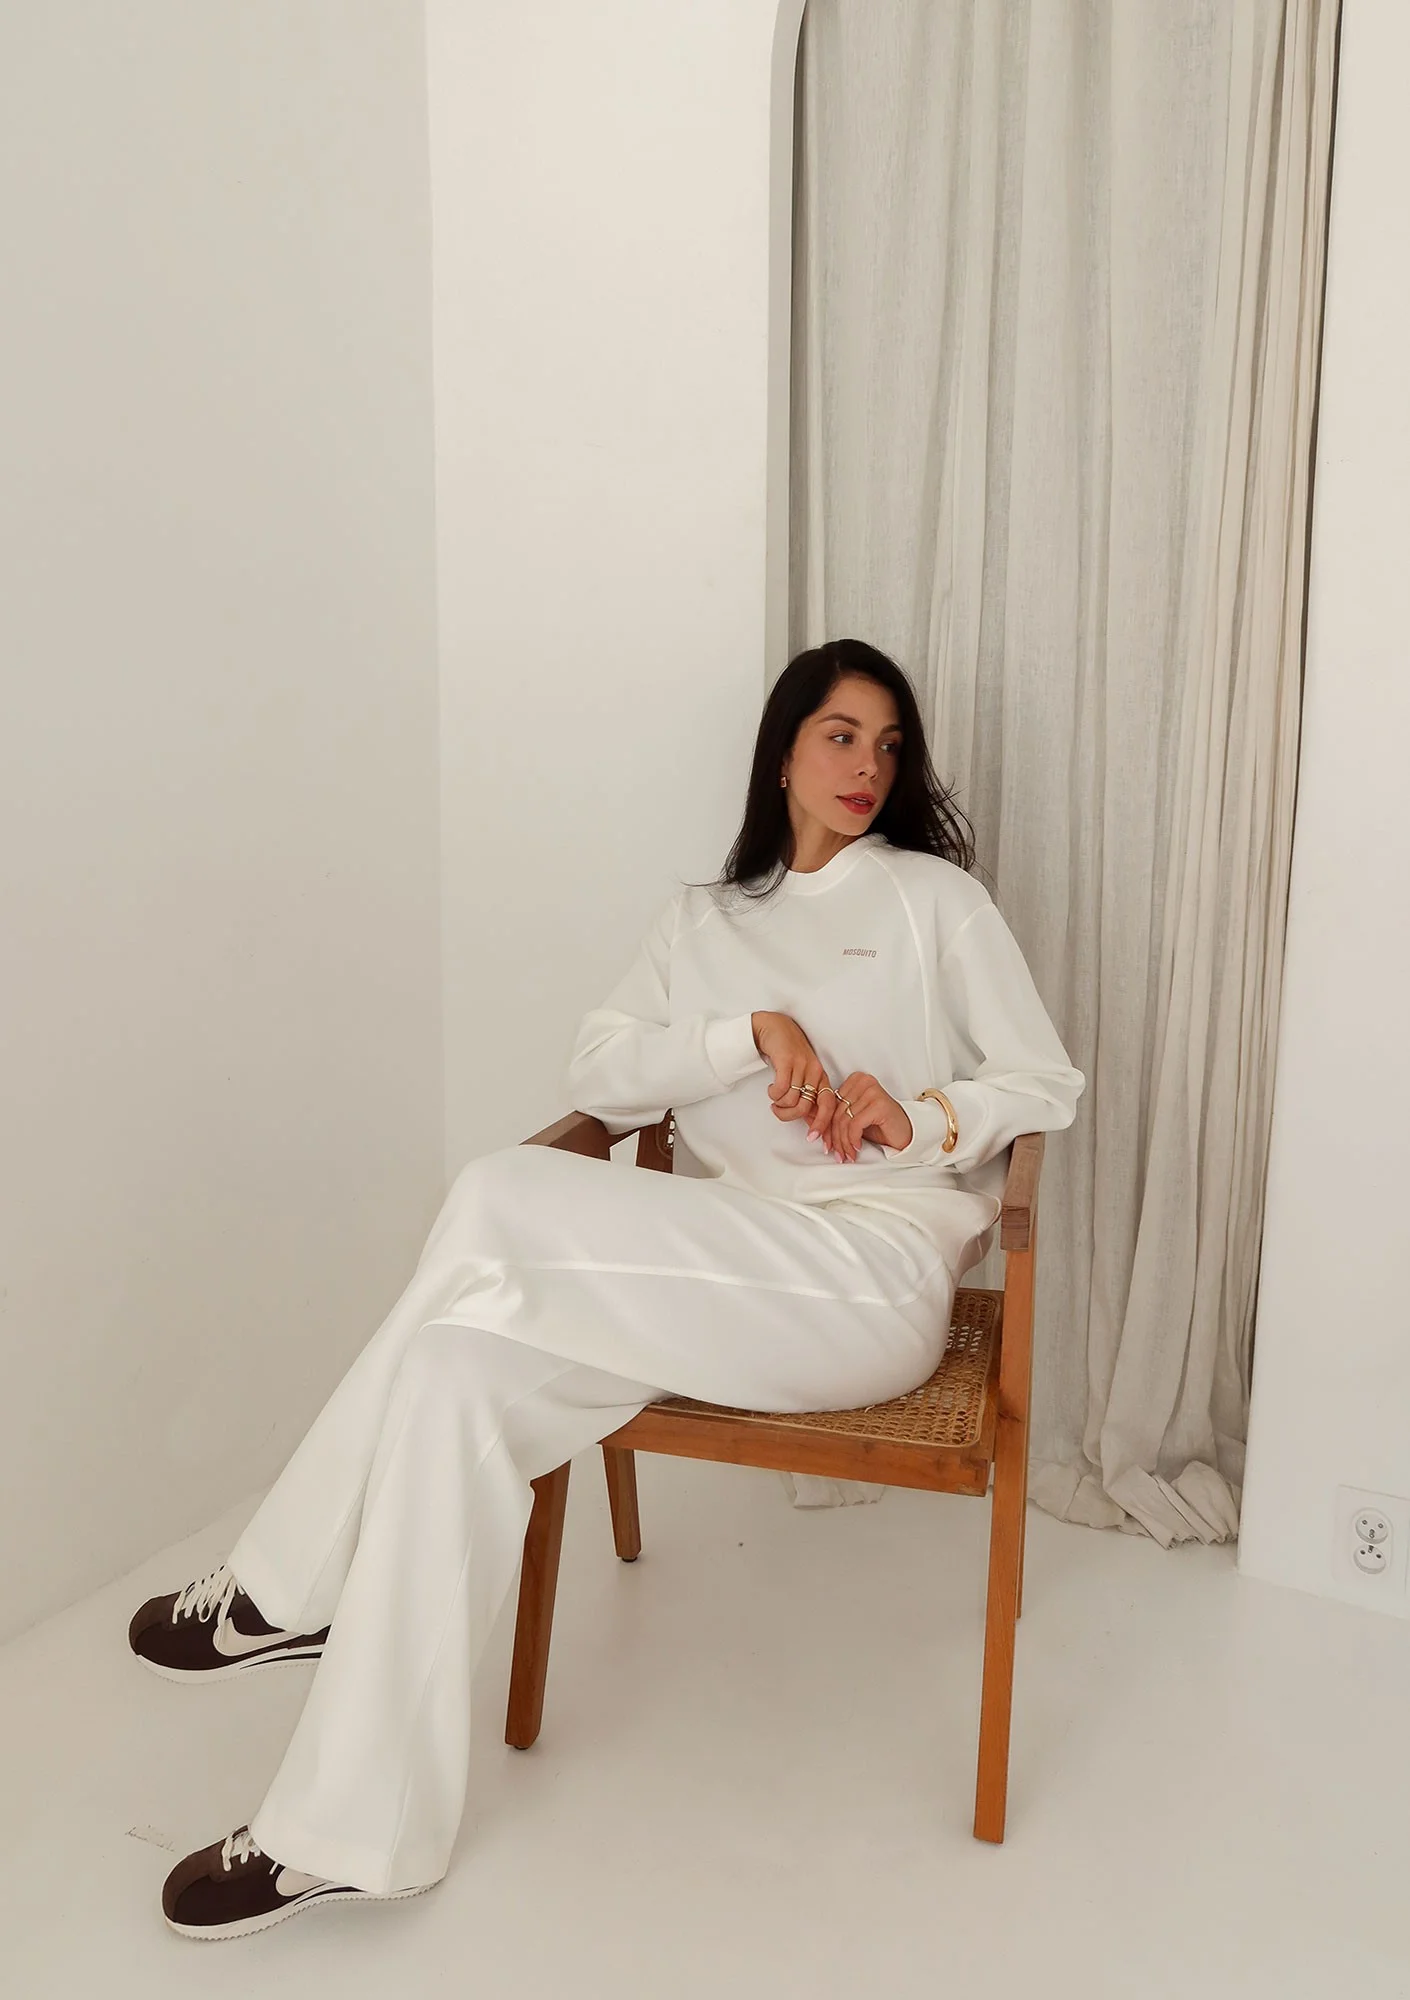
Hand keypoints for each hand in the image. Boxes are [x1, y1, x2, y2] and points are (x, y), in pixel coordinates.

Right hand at [752, 1013, 834, 1140]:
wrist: (775, 1028)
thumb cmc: (788, 1055)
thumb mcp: (801, 1076)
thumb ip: (807, 1097)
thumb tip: (809, 1122)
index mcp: (821, 1077)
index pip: (828, 1106)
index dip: (821, 1124)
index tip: (812, 1139)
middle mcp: (815, 1072)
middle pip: (806, 1107)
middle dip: (789, 1116)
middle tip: (778, 1111)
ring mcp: (802, 1065)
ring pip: (792, 1100)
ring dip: (778, 1104)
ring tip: (773, 1097)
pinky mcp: (787, 1060)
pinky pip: (781, 1089)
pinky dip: (773, 1094)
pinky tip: (771, 1089)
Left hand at [811, 1071, 913, 1162]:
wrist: (906, 1132)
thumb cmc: (880, 1125)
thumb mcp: (855, 1117)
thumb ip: (838, 1116)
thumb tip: (816, 1130)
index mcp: (855, 1080)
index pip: (832, 1105)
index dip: (826, 1127)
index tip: (825, 1144)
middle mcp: (863, 1081)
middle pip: (836, 1113)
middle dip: (834, 1138)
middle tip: (836, 1154)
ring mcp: (872, 1091)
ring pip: (844, 1121)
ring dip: (844, 1143)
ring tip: (847, 1155)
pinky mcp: (879, 1104)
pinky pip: (855, 1125)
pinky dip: (854, 1139)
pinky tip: (857, 1148)